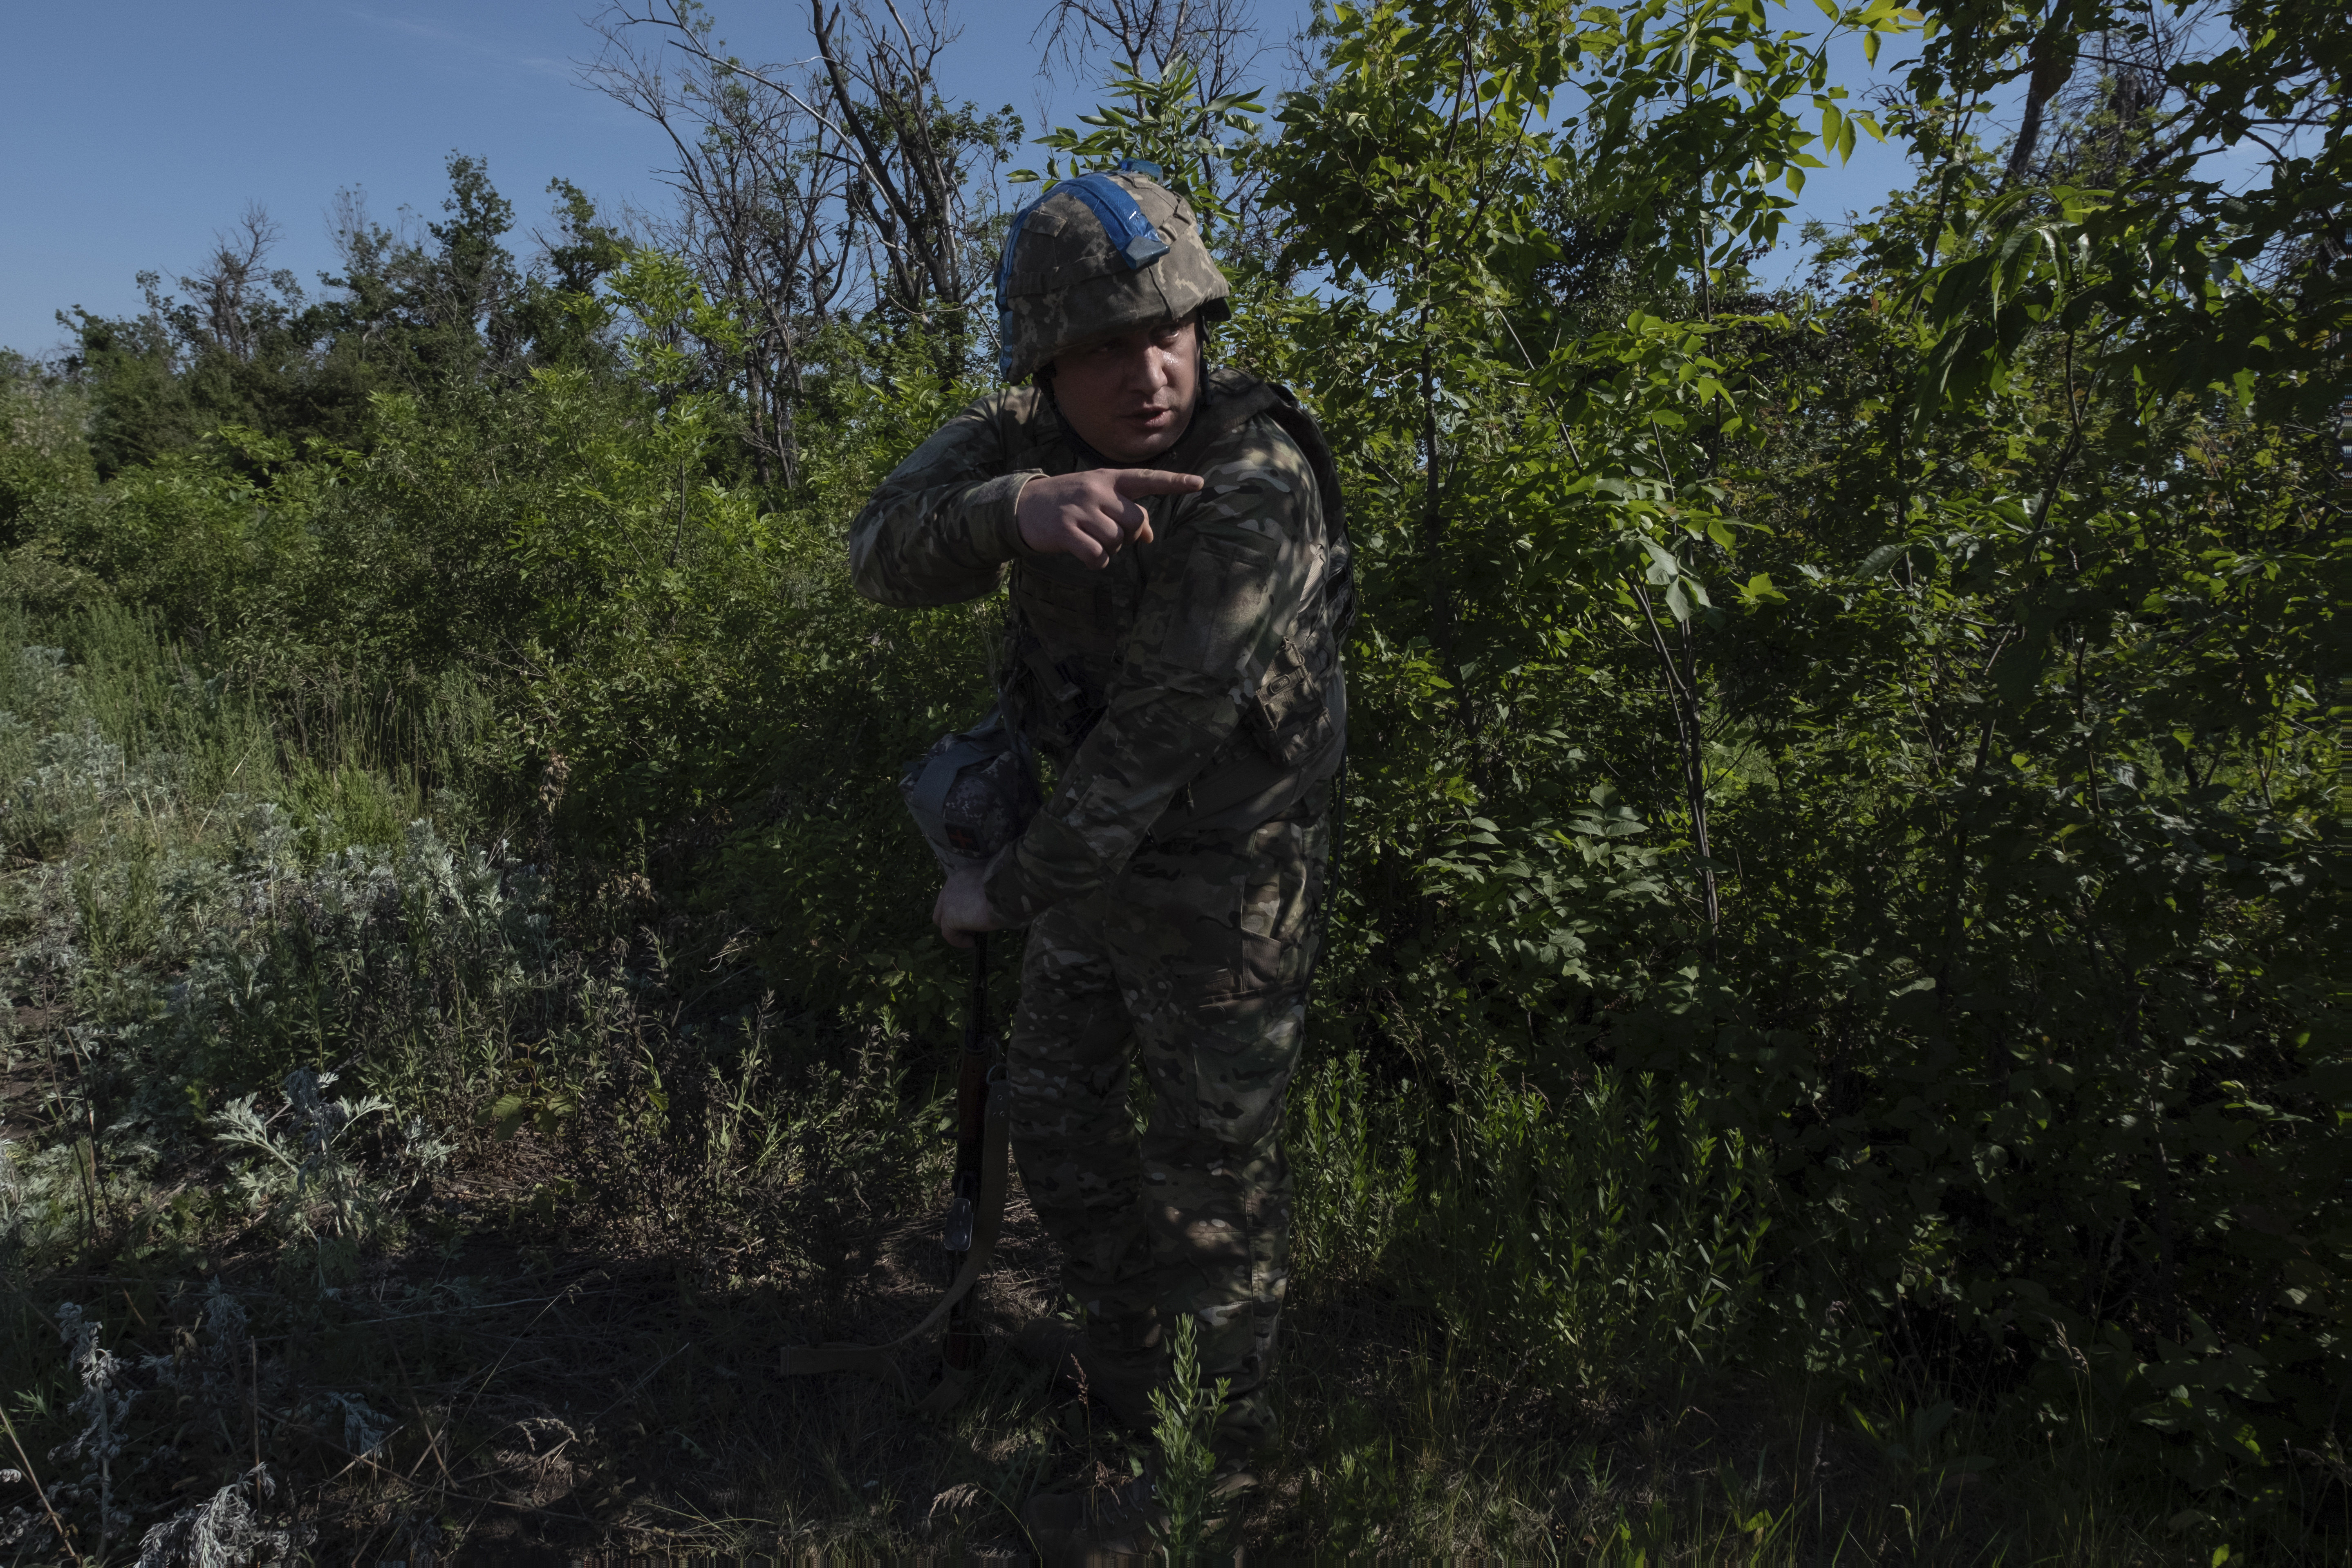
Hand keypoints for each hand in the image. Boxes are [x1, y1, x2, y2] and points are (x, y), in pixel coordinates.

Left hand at [931, 860, 1003, 948]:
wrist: (1006, 891)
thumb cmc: (1006, 886)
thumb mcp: (990, 885)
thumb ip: (982, 892)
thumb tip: (984, 905)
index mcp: (959, 877)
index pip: (953, 895)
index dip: (961, 907)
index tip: (974, 915)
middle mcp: (949, 887)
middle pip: (942, 908)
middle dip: (954, 919)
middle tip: (972, 926)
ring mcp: (947, 903)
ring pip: (942, 921)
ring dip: (957, 930)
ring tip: (973, 936)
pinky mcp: (949, 918)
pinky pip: (949, 934)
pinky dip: (959, 941)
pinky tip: (973, 942)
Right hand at [1015, 468, 1204, 567]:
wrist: (1023, 505)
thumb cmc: (1069, 502)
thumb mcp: (1097, 498)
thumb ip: (1124, 510)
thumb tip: (1150, 537)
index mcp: (1108, 479)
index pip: (1147, 479)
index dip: (1174, 483)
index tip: (1200, 484)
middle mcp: (1097, 491)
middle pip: (1136, 521)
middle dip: (1129, 534)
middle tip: (1110, 533)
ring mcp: (1081, 510)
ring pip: (1117, 541)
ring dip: (1109, 549)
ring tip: (1091, 539)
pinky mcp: (1066, 531)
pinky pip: (1098, 556)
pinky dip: (1096, 562)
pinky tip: (1085, 555)